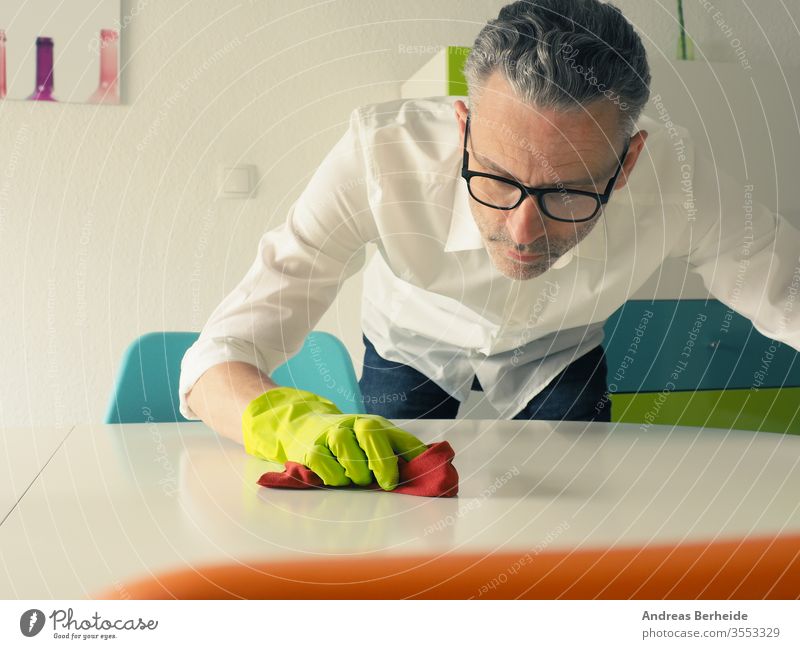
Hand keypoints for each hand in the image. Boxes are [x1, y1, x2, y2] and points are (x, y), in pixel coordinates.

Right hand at [241, 387, 426, 489]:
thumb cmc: (348, 443)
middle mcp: (353, 424)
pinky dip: (332, 475)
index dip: (410, 456)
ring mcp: (330, 434)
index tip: (412, 477)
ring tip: (356, 480)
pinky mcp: (309, 448)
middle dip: (382, 461)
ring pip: (345, 446)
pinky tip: (336, 480)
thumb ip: (398, 455)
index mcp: (375, 424)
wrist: (302, 425)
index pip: (398, 436)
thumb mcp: (374, 444)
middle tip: (386, 483)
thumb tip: (429, 472)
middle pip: (371, 431)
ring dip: (355, 471)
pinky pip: (322, 462)